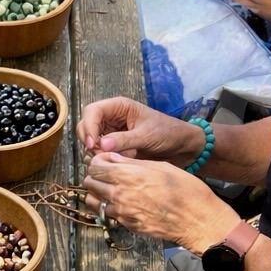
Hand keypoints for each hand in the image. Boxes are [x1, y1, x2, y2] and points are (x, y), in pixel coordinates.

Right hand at [77, 96, 202, 164]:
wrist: (183, 147)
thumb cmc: (168, 133)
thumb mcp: (147, 136)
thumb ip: (125, 140)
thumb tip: (101, 145)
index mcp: (119, 107)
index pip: (93, 111)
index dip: (89, 126)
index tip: (93, 145)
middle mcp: (112, 118)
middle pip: (87, 124)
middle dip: (88, 140)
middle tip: (97, 156)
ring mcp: (112, 132)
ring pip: (91, 139)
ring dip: (94, 151)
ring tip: (107, 161)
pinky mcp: (115, 146)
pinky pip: (100, 151)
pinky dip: (101, 158)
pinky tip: (111, 164)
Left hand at [83, 151, 237, 253]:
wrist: (197, 220)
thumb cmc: (185, 190)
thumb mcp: (160, 166)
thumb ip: (132, 163)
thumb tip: (112, 158)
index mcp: (127, 176)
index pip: (94, 166)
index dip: (98, 161)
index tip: (106, 160)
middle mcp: (119, 195)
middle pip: (89, 182)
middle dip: (95, 175)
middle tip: (107, 173)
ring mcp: (121, 213)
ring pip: (93, 201)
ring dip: (97, 193)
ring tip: (111, 188)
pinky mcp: (126, 225)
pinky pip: (107, 214)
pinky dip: (108, 207)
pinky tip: (122, 202)